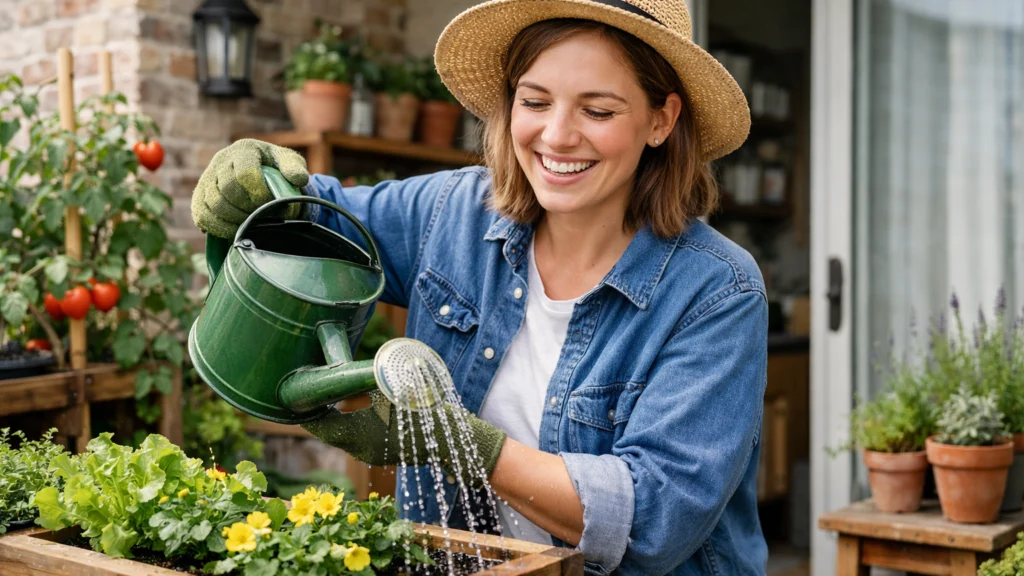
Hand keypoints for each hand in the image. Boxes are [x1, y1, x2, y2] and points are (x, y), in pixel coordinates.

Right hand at [190, 139, 309, 237]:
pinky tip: (235, 230)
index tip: (269, 203)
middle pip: (228, 189)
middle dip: (248, 207)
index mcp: (245, 150)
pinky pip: (202, 214)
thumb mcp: (288, 162)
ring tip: (251, 223)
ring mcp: (207, 178)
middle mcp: (221, 160)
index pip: (245, 172)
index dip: (259, 192)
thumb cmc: (274, 167)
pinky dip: (219, 227)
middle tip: (262, 215)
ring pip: (214, 203)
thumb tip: (298, 179)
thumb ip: (294, 168)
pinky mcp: (199, 196)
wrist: (257, 170)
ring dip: (235, 218)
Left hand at [301, 392, 506, 486]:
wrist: (451, 439)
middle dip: (317, 412)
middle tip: (310, 391)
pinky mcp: (381, 453)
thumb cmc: (423, 411)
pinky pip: (355, 439)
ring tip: (325, 398)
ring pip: (341, 436)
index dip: (306, 409)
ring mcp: (371, 454)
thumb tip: (346, 363)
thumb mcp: (393, 388)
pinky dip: (347, 425)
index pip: (319, 425)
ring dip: (332, 419)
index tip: (297, 393)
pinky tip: (349, 409)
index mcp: (358, 433)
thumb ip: (368, 377)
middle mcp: (360, 448)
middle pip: (328, 431)